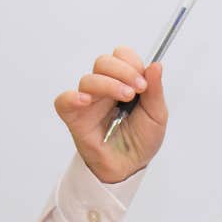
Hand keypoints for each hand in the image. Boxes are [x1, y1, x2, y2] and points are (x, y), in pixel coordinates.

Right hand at [54, 46, 168, 182]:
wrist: (130, 166)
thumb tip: (156, 65)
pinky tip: (86, 100)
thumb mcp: (157, 115)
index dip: (132, 63)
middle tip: (137, 90)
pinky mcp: (75, 117)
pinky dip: (72, 96)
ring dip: (108, 84)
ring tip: (125, 97)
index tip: (144, 82)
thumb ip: (155, 90)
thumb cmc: (142, 139)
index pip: (122, 56)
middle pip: (103, 62)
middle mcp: (105, 88)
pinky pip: (64, 101)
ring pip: (89, 79)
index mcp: (125, 82)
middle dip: (122, 71)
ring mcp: (89, 101)